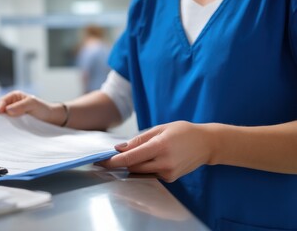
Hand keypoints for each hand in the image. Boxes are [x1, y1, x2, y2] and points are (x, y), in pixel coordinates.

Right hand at [0, 91, 66, 125]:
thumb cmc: (43, 109)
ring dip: (5, 123)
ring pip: (4, 120)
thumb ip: (21, 106)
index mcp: (14, 97)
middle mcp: (12, 105)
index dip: (0, 107)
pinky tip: (12, 131)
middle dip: (1, 117)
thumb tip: (7, 110)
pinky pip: (9, 126)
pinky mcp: (16, 124)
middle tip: (4, 123)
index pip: (1, 102)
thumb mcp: (32, 104)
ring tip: (8, 128)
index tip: (0, 113)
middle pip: (0, 111)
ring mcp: (13, 115)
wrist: (52, 119)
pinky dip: (9, 128)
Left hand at [98, 121, 213, 182]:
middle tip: (112, 157)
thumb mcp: (160, 128)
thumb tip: (119, 148)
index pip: (130, 158)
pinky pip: (150, 174)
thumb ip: (139, 140)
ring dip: (133, 165)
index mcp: (160, 146)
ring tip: (136, 154)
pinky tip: (151, 159)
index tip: (101, 162)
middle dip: (121, 162)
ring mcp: (168, 172)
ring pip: (140, 172)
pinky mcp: (170, 178)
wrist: (206, 144)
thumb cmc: (183, 132)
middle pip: (132, 167)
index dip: (113, 161)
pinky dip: (145, 167)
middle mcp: (164, 162)